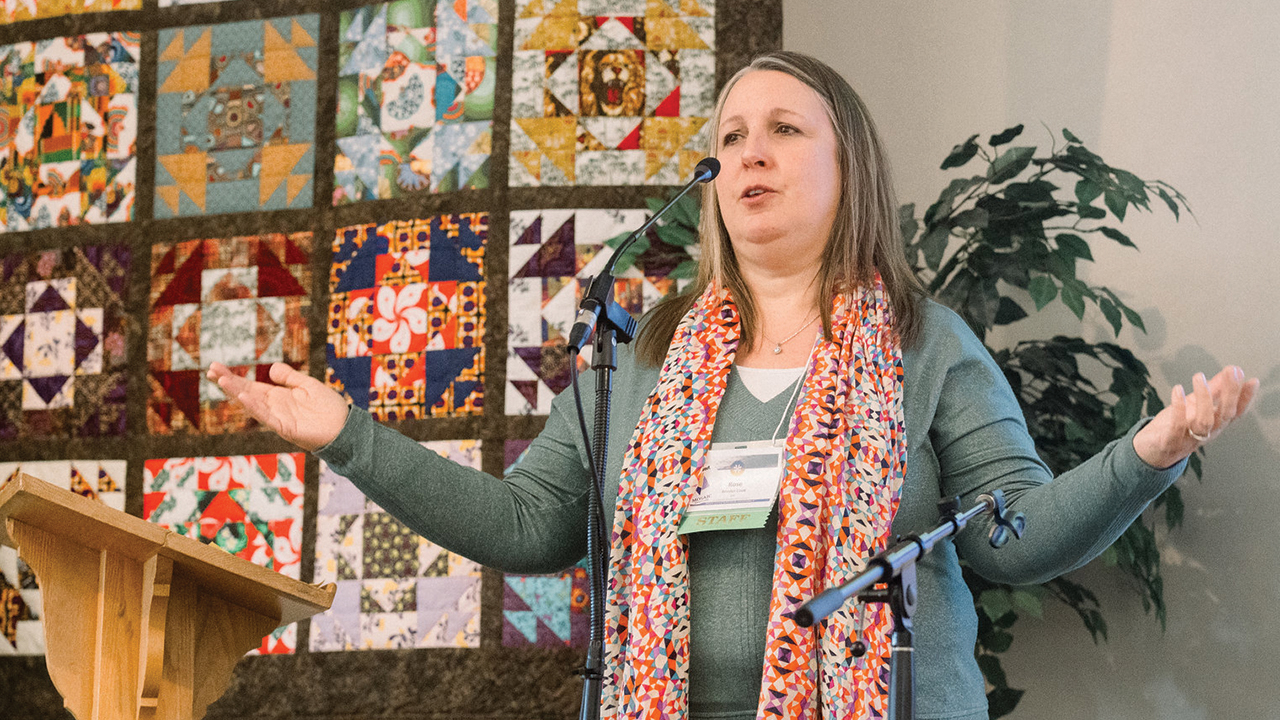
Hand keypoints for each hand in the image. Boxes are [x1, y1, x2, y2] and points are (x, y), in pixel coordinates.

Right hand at [207, 362, 349, 450]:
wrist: (343, 427)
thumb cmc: (328, 408)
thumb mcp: (307, 386)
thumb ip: (289, 377)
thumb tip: (270, 368)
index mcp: (277, 396)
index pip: (249, 386)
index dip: (233, 377)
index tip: (215, 367)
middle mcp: (273, 407)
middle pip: (245, 393)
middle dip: (228, 382)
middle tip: (210, 370)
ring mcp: (277, 417)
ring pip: (252, 404)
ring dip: (237, 392)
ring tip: (222, 380)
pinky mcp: (285, 427)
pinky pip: (266, 416)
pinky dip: (255, 407)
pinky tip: (244, 397)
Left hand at [1133, 365, 1259, 468]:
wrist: (1150, 453)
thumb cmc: (1175, 428)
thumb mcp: (1195, 406)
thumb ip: (1214, 391)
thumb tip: (1231, 372)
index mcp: (1214, 425)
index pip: (1235, 413)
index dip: (1245, 399)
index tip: (1253, 381)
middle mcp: (1206, 433)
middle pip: (1224, 416)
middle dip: (1230, 394)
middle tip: (1231, 372)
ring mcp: (1189, 439)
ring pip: (1203, 421)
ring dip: (1204, 398)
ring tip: (1199, 376)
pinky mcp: (1170, 441)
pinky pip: (1177, 425)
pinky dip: (1179, 407)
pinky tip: (1178, 389)